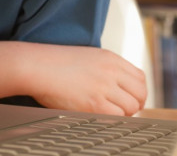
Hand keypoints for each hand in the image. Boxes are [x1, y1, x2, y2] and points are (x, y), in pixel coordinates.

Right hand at [0, 42, 145, 115]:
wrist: (36, 66)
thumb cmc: (55, 63)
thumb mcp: (87, 57)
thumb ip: (105, 68)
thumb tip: (117, 86)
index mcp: (111, 58)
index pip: (140, 78)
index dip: (137, 92)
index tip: (130, 99)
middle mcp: (111, 71)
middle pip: (140, 93)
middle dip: (134, 105)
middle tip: (121, 110)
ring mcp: (104, 87)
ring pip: (131, 107)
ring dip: (123, 114)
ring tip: (107, 113)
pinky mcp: (94, 103)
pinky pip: (117, 117)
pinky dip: (113, 119)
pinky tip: (99, 116)